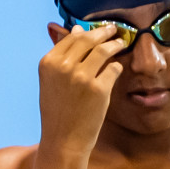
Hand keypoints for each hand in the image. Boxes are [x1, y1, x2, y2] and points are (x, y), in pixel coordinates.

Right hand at [37, 24, 128, 153]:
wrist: (63, 139)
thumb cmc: (58, 110)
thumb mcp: (52, 80)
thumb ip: (63, 55)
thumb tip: (76, 29)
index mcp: (48, 63)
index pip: (72, 38)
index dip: (87, 31)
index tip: (97, 29)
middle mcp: (64, 67)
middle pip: (89, 40)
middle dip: (104, 32)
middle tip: (114, 29)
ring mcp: (82, 77)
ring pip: (104, 51)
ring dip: (114, 45)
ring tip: (121, 43)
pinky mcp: (99, 89)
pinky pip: (114, 69)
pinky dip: (117, 66)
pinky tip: (118, 67)